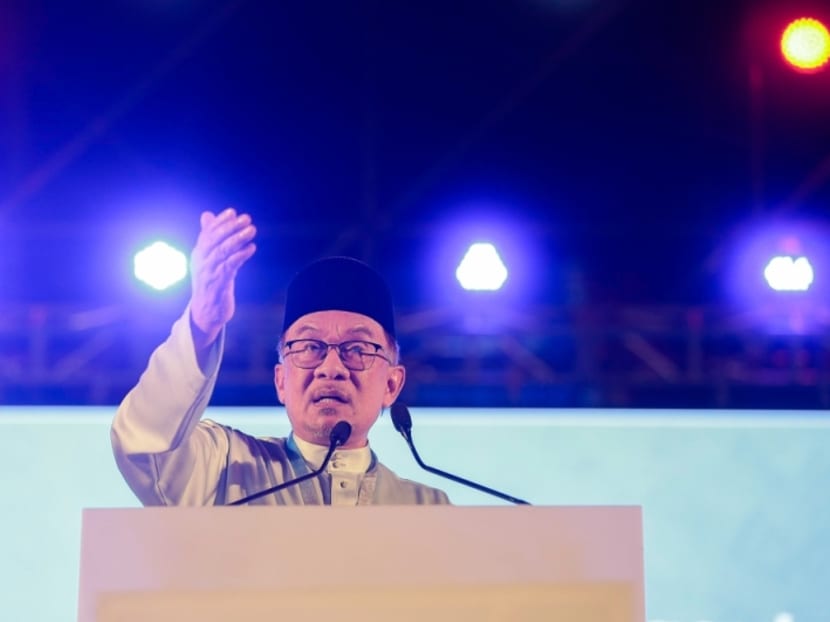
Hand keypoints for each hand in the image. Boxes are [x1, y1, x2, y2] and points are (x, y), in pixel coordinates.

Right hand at [189, 208, 256, 349]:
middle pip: (214, 240)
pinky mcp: (219, 284)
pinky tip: (251, 248)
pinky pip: (230, 267)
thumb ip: (209, 236)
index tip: (232, 212)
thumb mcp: (208, 257)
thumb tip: (207, 215)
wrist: (206, 311)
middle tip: (246, 218)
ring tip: (252, 230)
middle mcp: (201, 261)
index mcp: (199, 254)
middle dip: (230, 227)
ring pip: (222, 252)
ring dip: (238, 239)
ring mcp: (209, 273)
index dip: (220, 222)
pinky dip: (240, 256)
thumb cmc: (210, 281)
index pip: (207, 233)